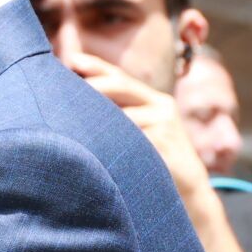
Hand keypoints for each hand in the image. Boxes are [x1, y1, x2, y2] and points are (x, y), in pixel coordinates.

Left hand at [67, 52, 212, 207]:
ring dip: (94, 119)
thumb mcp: (138, 135)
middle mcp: (161, 105)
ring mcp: (164, 122)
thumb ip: (117, 118)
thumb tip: (73, 103)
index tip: (71, 59)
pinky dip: (108, 140)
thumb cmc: (154, 163)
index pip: (120, 77)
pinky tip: (92, 146)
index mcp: (153, 101)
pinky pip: (129, 136)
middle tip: (62, 88)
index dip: (96, 66)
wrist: (190, 191)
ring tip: (68, 124)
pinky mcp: (165, 141)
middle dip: (91, 84)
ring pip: (120, 114)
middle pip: (120, 85)